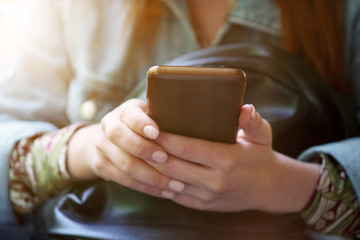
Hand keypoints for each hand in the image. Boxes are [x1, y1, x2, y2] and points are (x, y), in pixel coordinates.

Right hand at [67, 99, 184, 198]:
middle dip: (144, 149)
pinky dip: (147, 188)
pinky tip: (165, 192)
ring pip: (124, 163)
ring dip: (151, 176)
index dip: (141, 124)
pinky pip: (124, 180)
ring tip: (176, 184)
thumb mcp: (149, 116)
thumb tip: (193, 121)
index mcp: (124, 111)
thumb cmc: (142, 127)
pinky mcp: (101, 166)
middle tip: (166, 159)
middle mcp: (109, 126)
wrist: (108, 140)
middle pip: (121, 137)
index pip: (128, 115)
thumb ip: (164, 118)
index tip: (156, 132)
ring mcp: (101, 146)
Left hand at [151, 104, 320, 212]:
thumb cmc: (260, 156)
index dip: (165, 138)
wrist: (266, 188)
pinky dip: (160, 183)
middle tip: (138, 137)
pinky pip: (174, 195)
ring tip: (139, 152)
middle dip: (152, 152)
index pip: (187, 148)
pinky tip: (150, 170)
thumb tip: (245, 108)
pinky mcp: (202, 205)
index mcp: (227, 160)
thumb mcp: (263, 135)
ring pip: (169, 182)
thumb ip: (253, 121)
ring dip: (152, 169)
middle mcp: (215, 180)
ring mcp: (207, 196)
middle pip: (173, 166)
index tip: (150, 126)